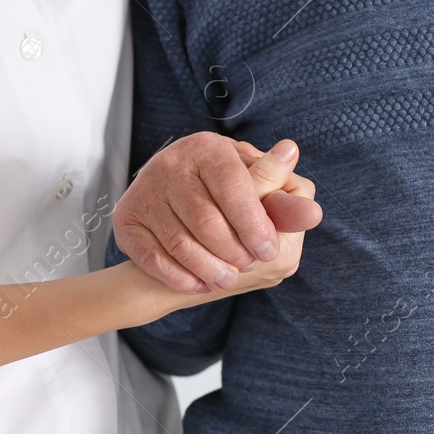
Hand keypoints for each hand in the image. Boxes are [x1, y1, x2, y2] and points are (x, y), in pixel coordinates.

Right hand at [113, 133, 322, 293]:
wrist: (167, 201)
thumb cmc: (222, 189)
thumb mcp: (252, 183)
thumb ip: (280, 194)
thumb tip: (307, 196)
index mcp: (208, 148)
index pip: (236, 187)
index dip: (255, 224)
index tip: (268, 250)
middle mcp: (170, 164)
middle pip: (208, 221)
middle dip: (234, 251)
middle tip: (249, 265)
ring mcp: (144, 193)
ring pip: (182, 243)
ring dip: (209, 269)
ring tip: (227, 280)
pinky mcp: (126, 221)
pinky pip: (153, 258)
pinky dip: (179, 277)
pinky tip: (198, 284)